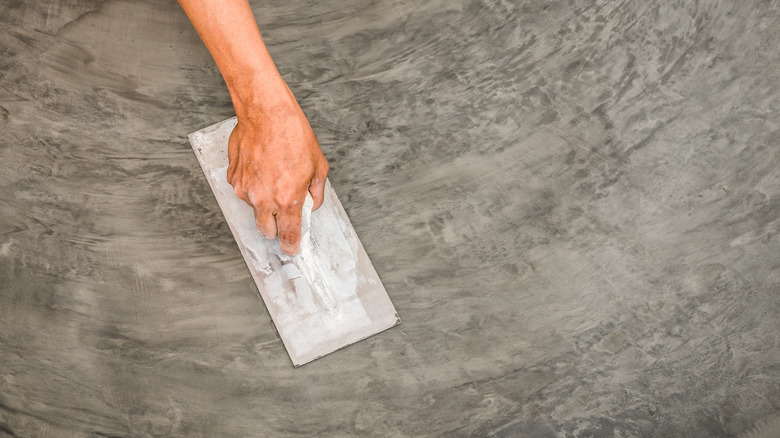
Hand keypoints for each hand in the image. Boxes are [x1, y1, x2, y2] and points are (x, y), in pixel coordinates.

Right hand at [227, 79, 328, 254]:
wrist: (266, 112)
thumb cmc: (293, 135)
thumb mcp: (318, 166)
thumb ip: (315, 194)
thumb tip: (309, 206)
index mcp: (287, 199)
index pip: (289, 235)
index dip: (292, 246)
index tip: (292, 249)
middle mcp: (263, 198)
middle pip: (266, 231)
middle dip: (276, 227)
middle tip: (284, 214)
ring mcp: (245, 190)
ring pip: (254, 209)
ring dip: (263, 202)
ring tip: (273, 176)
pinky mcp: (233, 178)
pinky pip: (244, 191)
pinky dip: (252, 185)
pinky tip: (261, 167)